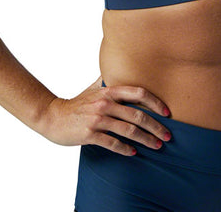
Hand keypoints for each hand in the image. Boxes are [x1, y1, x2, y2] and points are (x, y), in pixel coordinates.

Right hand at [41, 77, 171, 155]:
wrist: (52, 117)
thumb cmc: (77, 104)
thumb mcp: (94, 88)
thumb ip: (108, 80)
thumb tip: (121, 67)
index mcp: (109, 91)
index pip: (138, 92)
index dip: (155, 102)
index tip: (167, 112)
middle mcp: (105, 103)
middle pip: (137, 114)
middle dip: (156, 126)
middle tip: (168, 135)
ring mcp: (97, 119)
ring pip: (128, 130)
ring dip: (145, 139)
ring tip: (157, 145)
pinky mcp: (89, 134)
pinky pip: (112, 143)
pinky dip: (125, 149)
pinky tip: (134, 152)